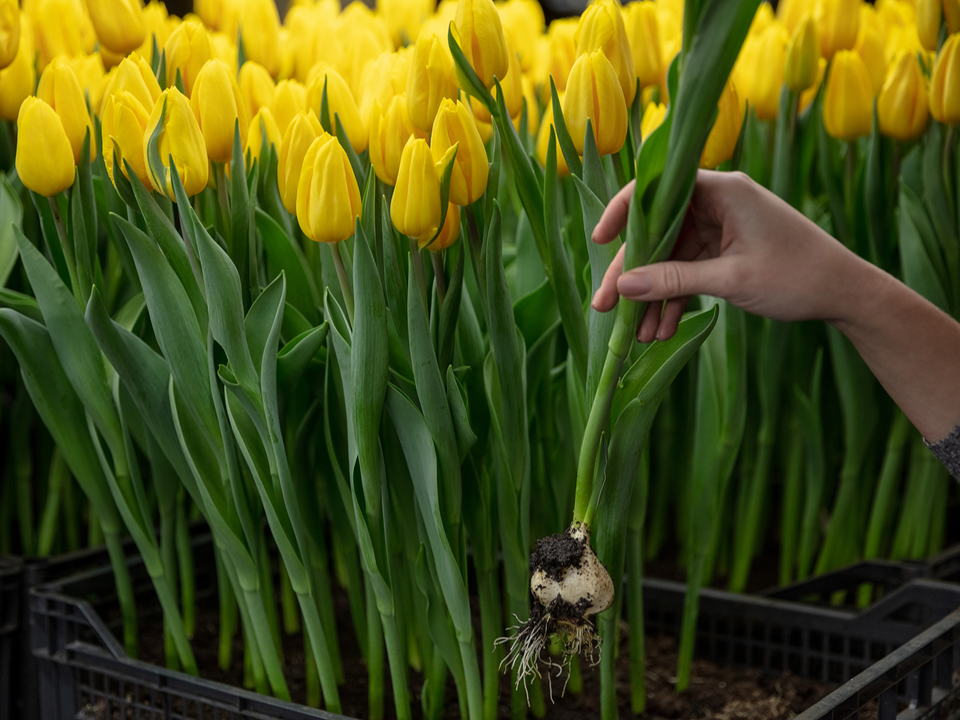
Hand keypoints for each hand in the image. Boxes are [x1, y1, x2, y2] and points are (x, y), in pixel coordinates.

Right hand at [590, 170, 867, 341]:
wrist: (845, 293)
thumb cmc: (797, 276)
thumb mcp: (730, 280)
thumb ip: (674, 281)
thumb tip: (623, 288)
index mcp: (722, 190)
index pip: (658, 189)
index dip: (622, 213)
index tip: (599, 242)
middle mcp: (718, 201)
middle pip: (658, 232)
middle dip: (633, 273)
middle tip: (604, 306)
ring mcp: (721, 226)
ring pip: (670, 257)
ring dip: (654, 295)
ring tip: (639, 333)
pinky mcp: (725, 249)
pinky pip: (688, 270)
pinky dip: (675, 297)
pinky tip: (662, 328)